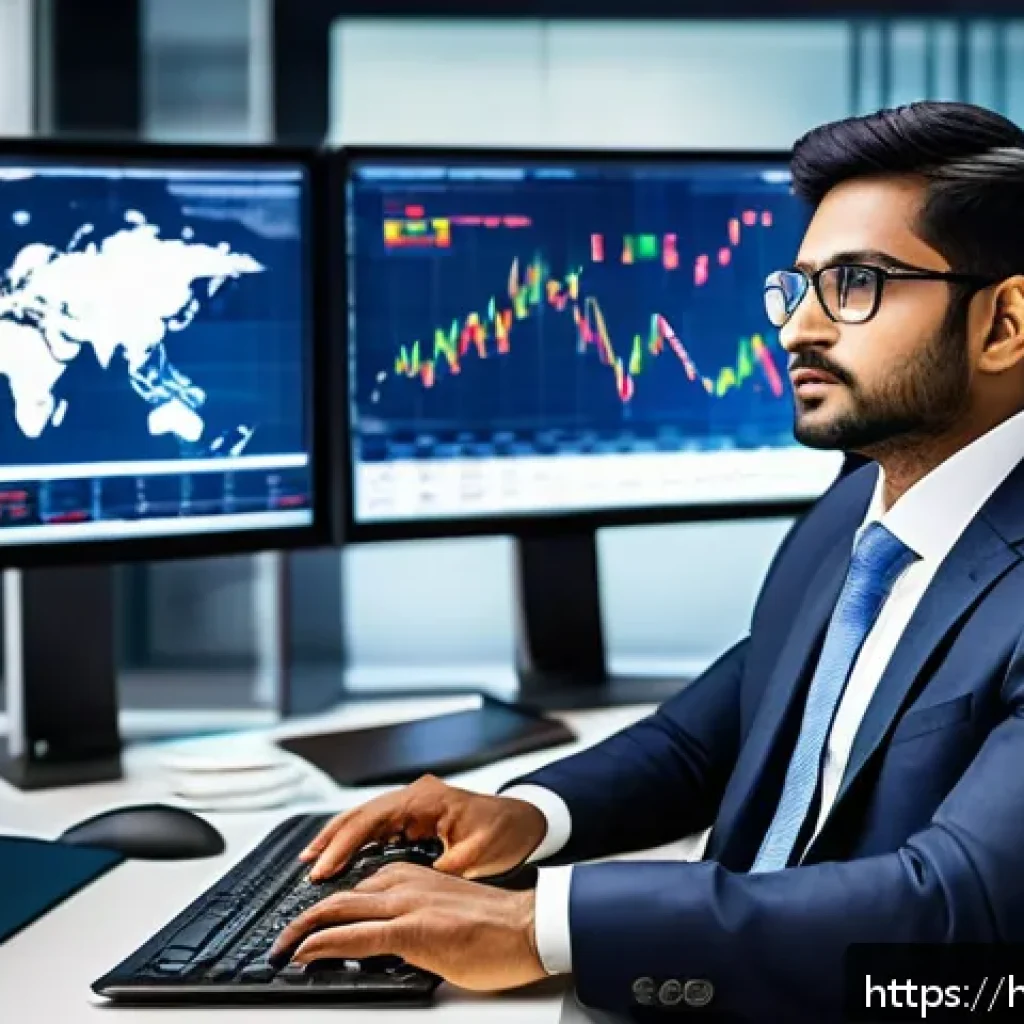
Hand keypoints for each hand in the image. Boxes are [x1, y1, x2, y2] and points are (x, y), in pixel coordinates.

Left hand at [270, 862, 546, 990]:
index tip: (312, 926)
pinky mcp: (413, 930)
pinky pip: (354, 935)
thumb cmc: (497, 926)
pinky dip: (322, 943)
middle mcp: (405, 883)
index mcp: (414, 876)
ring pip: (339, 909)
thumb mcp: (446, 914)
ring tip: (282, 947)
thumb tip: (391, 942)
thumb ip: (416, 919)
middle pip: (340, 895)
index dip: (329, 910)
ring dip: (302, 929)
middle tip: (282, 939)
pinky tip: (305, 954)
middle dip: (303, 917)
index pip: (358, 889)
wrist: (529, 926)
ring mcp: (408, 904)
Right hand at [300, 774, 547, 881]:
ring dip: (342, 838)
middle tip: (307, 864)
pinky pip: (380, 825)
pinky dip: (359, 839)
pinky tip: (344, 856)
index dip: (345, 844)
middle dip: (333, 838)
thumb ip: (437, 873)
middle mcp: (416, 796)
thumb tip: (405, 891)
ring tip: (315, 860)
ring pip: (367, 817)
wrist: (529, 821)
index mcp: (426, 798)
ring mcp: (415, 803)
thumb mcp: (474, 858)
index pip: (373, 818)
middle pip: (362, 813)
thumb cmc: (507, 833)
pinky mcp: (417, 814)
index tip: (325, 868)